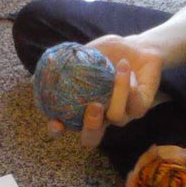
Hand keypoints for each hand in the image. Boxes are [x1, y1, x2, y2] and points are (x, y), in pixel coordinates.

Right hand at [48, 35, 162, 146]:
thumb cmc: (108, 52)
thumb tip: (46, 66)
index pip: (64, 127)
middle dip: (90, 127)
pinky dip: (128, 84)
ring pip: (116, 117)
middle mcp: (100, 117)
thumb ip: (69, 61)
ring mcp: (120, 115)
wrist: (137, 47)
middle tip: (93, 106)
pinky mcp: (139, 109)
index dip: (57, 130)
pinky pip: (134, 104)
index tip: (55, 122)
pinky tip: (124, 67)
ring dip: (117, 91)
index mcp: (81, 108)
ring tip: (117, 68)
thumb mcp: (87, 52)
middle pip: (90, 138)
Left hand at [125, 131, 185, 186]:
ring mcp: (168, 179)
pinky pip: (155, 159)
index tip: (134, 176)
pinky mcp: (171, 164)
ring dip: (151, 157)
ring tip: (163, 149)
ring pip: (145, 170)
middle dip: (140, 169)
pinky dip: (160, 152)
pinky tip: (176, 148)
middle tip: (150, 156)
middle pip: (138, 186)